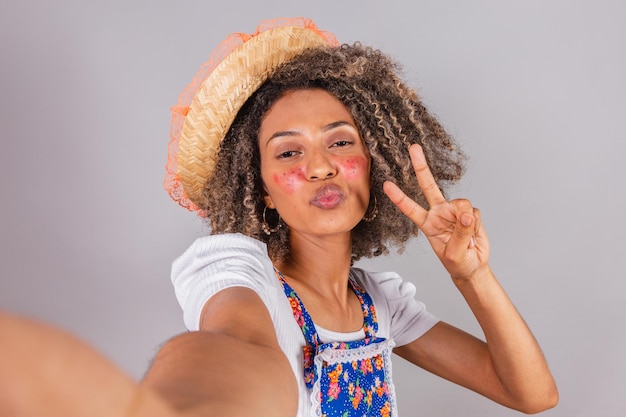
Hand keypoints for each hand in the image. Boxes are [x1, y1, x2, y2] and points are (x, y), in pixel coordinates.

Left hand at [383, 144, 489, 280]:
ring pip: (461, 204)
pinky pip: (474, 213)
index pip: (410, 208)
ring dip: (467, 222)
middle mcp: (439, 212)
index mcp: (427, 223)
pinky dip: (476, 226)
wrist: (473, 265)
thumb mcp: (453, 254)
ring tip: (466, 239)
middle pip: (428, 185)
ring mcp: (454, 211)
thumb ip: (460, 234)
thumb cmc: (457, 262)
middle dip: (421, 166)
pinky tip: (473, 236)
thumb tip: (467, 214)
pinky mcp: (470, 212)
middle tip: (413, 147)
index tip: (386, 185)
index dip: (399, 197)